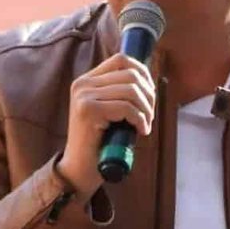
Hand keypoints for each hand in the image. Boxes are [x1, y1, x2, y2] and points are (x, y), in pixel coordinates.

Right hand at [56, 52, 155, 194]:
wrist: (79, 169)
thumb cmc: (99, 142)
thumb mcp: (109, 110)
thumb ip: (120, 93)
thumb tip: (148, 81)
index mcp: (87, 80)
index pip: (121, 59)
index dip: (143, 73)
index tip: (150, 94)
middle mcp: (83, 84)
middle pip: (130, 74)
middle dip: (148, 94)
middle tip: (149, 115)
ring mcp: (84, 96)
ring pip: (131, 90)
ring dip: (146, 109)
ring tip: (145, 124)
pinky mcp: (88, 110)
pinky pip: (127, 107)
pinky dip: (140, 119)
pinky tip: (141, 131)